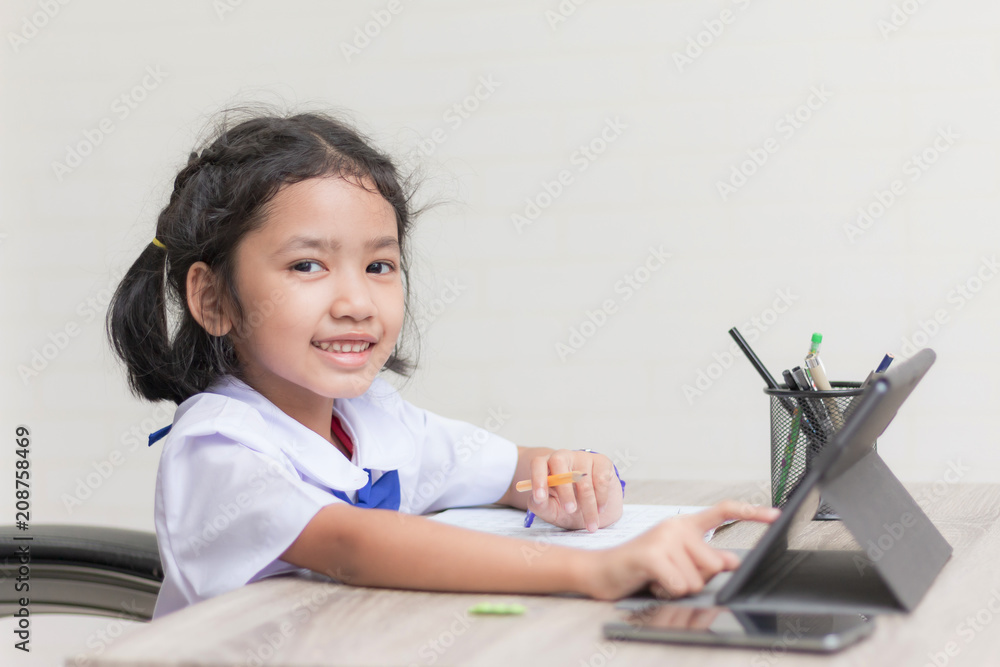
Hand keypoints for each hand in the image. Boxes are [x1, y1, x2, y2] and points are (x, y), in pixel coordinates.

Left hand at [526, 449, 622, 532]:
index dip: (537, 479)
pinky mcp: (602, 461)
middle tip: (570, 510)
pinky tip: (600, 509)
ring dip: (588, 505)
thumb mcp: (552, 510)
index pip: (537, 463)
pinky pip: (600, 479)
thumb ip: (541, 506)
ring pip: (583, 478)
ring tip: (590, 524)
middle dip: (564, 490)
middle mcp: (563, 457)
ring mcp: (583, 457)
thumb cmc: (569, 508)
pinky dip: (601, 498)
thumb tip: (537, 500)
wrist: (596, 509)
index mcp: (546, 466)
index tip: (540, 498)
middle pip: (559, 463)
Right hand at [582, 501, 779, 600]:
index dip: (750, 513)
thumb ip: (705, 561)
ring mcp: (663, 537)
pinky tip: (652, 582)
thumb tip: (732, 561)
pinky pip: (681, 585)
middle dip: (698, 579)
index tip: (775, 515)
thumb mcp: (678, 564)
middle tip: (672, 575)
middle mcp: (676, 526)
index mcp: (685, 525)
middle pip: (715, 563)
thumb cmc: (641, 569)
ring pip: (698, 578)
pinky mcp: (652, 553)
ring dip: (680, 588)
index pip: (723, 512)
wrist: (601, 571)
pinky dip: (668, 591)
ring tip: (659, 578)